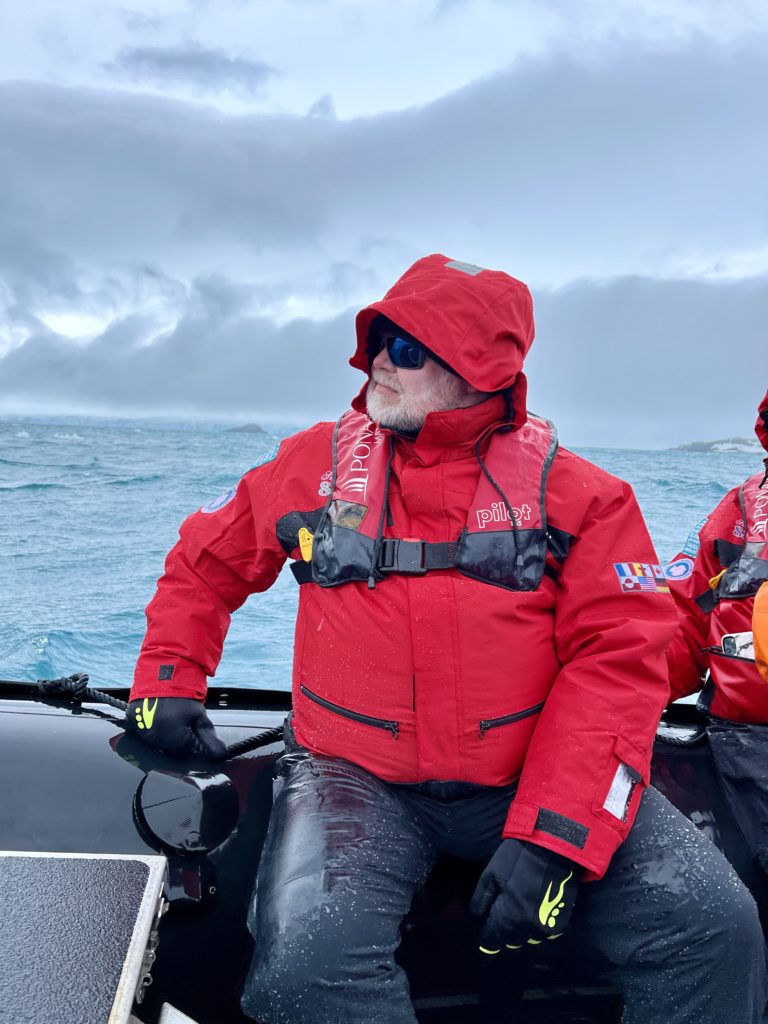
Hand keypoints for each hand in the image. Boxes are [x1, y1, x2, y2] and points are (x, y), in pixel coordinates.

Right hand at [125, 697, 226, 758]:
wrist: (166, 674)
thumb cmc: (185, 697)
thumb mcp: (200, 718)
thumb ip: (209, 739)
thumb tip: (220, 756)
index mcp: (172, 737)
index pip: (182, 752)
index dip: (188, 740)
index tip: (189, 727)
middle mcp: (154, 736)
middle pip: (167, 748)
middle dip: (175, 738)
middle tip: (178, 719)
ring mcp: (140, 728)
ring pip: (154, 741)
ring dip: (161, 733)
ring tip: (167, 716)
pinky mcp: (132, 720)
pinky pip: (141, 730)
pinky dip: (148, 726)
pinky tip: (156, 714)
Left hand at [470, 838, 579, 952]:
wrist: (553, 849)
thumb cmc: (518, 858)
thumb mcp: (491, 873)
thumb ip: (481, 899)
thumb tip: (476, 917)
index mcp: (509, 916)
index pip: (494, 939)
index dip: (488, 940)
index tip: (486, 939)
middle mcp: (527, 927)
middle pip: (512, 941)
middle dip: (505, 933)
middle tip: (504, 917)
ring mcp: (546, 926)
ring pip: (529, 939)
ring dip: (523, 931)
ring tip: (521, 913)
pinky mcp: (561, 922)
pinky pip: (546, 934)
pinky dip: (539, 927)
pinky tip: (537, 911)